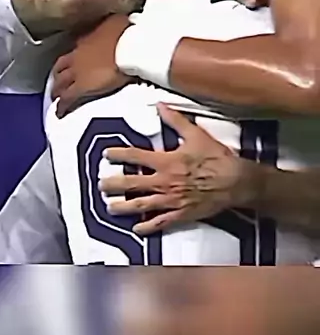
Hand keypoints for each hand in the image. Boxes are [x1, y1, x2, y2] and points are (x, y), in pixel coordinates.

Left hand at [52, 15, 130, 116]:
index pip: (76, 46)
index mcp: (87, 39)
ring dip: (57, 89)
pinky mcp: (81, 87)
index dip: (74, 54)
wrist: (127, 48)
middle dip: (58, 73)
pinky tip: (60, 113)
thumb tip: (118, 22)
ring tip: (55, 96)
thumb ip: (114, 23)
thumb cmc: (126, 34)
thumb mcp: (119, 22)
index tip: (74, 59)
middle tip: (57, 80)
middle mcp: (77, 55)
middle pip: (61, 65)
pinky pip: (67, 99)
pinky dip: (62, 106)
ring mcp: (77, 72)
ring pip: (60, 82)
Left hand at [100, 104, 250, 233]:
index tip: (106, 154)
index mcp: (165, 161)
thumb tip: (160, 105)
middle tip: (100, 185)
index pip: (134, 157)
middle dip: (113, 185)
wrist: (236, 182)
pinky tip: (136, 229)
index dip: (118, 155)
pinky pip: (160, 222)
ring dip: (123, 207)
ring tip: (110, 208)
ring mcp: (170, 200)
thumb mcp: (196, 134)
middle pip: (131, 184)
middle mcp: (163, 182)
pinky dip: (147, 227)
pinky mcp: (180, 214)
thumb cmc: (216, 158)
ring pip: (141, 205)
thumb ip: (175, 120)